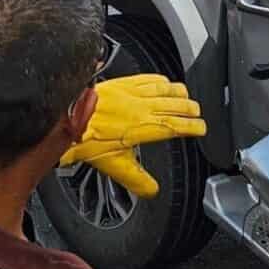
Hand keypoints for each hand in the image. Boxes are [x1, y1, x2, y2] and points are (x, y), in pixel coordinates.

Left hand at [59, 74, 205, 198]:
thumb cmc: (87, 140)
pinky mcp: (119, 83)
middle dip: (189, 108)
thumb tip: (152, 190)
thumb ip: (137, 179)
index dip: (191, 127)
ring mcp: (130, 92)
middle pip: (173, 104)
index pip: (175, 126)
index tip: (201, 128)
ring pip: (161, 89)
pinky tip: (162, 80)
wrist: (68, 117)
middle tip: (198, 111)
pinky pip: (144, 78)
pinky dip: (157, 79)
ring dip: (176, 91)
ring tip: (186, 94)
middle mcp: (140, 107)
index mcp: (143, 127)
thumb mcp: (115, 166)